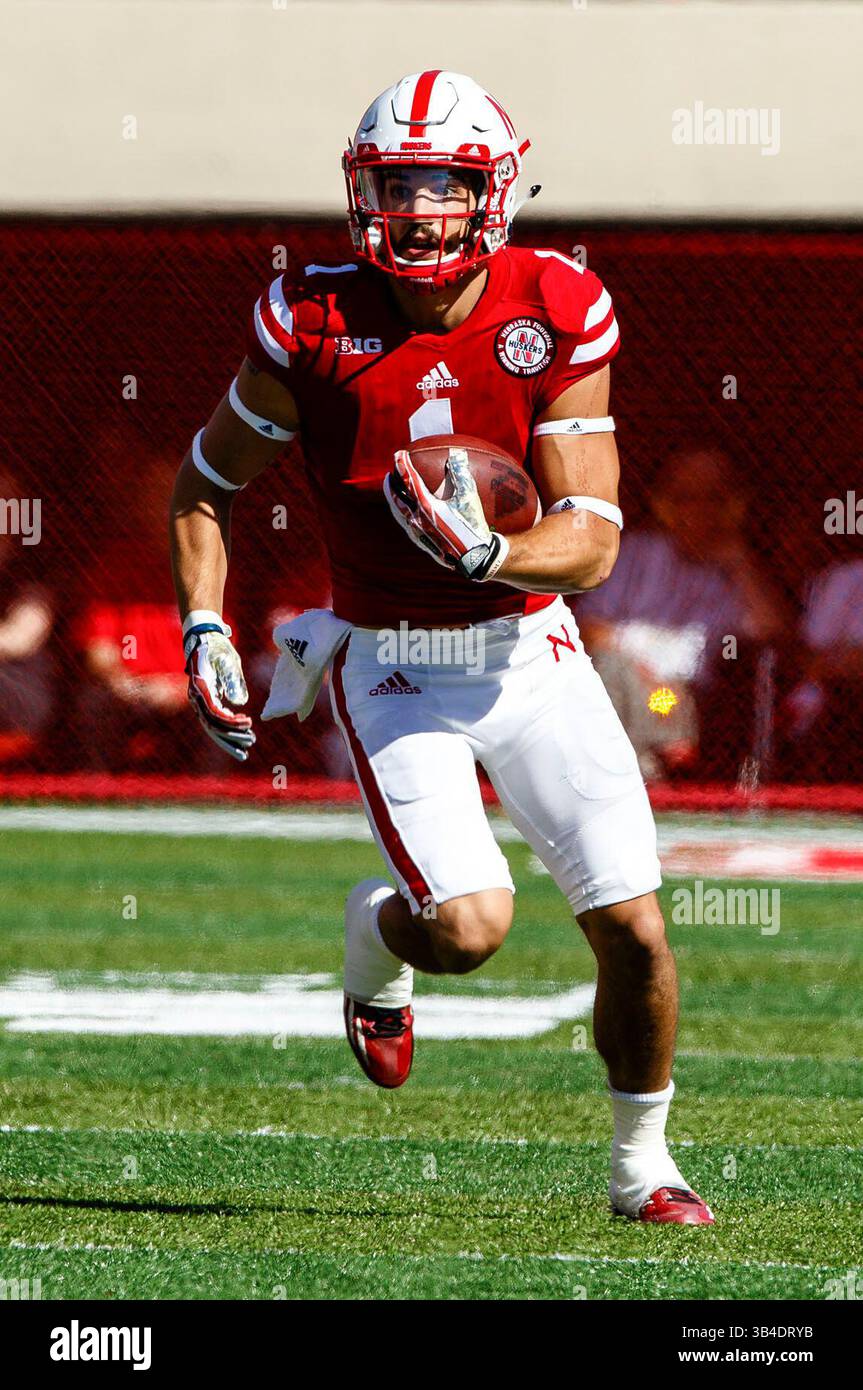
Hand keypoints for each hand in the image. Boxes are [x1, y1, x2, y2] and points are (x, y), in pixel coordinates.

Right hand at [185, 631, 255, 761]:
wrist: (203, 637)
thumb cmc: (217, 646)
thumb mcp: (228, 659)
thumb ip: (232, 679)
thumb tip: (239, 703)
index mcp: (200, 687)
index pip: (214, 713)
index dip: (231, 722)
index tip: (248, 722)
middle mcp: (196, 697)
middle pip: (211, 725)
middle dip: (231, 737)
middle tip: (250, 743)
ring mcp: (198, 700)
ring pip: (212, 725)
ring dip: (230, 736)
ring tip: (248, 744)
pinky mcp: (204, 700)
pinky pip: (214, 719)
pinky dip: (227, 726)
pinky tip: (241, 729)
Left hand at [384, 447, 509, 581]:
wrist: (474, 558)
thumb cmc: (473, 525)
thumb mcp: (469, 497)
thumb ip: (461, 474)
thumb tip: (456, 454)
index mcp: (426, 506)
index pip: (409, 481)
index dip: (402, 465)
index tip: (398, 454)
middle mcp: (417, 519)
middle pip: (397, 497)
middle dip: (392, 483)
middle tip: (391, 472)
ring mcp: (417, 532)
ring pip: (398, 512)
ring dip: (393, 498)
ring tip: (392, 490)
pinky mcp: (420, 541)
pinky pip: (405, 523)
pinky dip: (402, 512)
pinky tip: (407, 512)